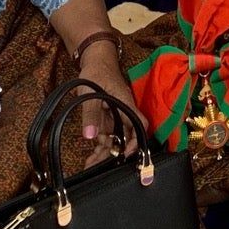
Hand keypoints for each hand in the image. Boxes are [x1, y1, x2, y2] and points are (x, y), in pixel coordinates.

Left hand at [77, 45, 140, 166]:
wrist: (94, 61)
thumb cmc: (97, 72)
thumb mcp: (90, 91)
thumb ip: (91, 113)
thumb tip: (90, 136)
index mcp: (125, 104)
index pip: (139, 124)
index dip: (137, 140)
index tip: (127, 154)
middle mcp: (123, 113)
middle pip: (126, 137)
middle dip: (116, 154)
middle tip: (99, 168)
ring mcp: (115, 117)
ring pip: (115, 140)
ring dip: (105, 154)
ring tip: (89, 167)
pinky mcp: (107, 120)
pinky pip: (106, 137)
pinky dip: (99, 149)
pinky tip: (89, 159)